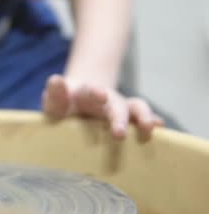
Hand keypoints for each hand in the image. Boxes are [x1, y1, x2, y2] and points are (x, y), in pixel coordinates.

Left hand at [42, 75, 163, 137]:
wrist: (76, 99)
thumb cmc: (63, 104)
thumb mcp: (54, 100)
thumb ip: (54, 93)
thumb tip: (56, 80)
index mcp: (86, 93)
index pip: (91, 90)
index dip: (96, 92)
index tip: (101, 95)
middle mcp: (107, 98)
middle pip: (116, 105)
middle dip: (119, 118)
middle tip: (118, 133)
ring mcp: (119, 107)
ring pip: (136, 107)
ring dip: (143, 116)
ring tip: (150, 128)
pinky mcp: (128, 117)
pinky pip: (143, 118)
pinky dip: (152, 121)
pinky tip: (160, 129)